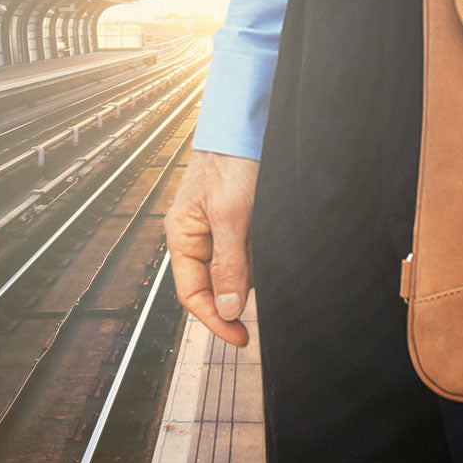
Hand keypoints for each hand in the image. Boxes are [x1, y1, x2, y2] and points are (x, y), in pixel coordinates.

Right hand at [164, 149, 260, 346]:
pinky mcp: (242, 217)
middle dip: (237, 299)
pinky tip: (278, 251)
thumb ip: (229, 263)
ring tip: (273, 272)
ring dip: (254, 275)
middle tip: (261, 312)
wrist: (249, 124)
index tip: (240, 338)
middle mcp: (199, 236)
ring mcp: (221, 227)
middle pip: (216, 284)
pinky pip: (251, 249)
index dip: (214, 320)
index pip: (192, 294)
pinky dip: (263, 256)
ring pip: (237, 268)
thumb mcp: (231, 214)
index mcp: (183, 237)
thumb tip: (228, 309)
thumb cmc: (230, 161)